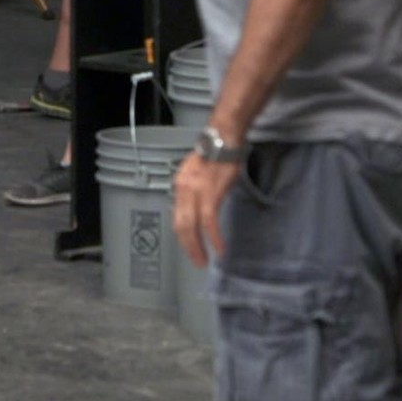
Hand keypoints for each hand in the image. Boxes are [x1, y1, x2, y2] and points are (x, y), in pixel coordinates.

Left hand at [172, 152, 239, 266]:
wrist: (224, 139)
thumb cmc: (216, 154)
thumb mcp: (198, 173)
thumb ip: (195, 191)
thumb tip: (197, 208)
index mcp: (180, 185)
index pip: (177, 217)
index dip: (183, 236)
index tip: (190, 248)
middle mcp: (183, 189)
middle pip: (180, 225)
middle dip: (188, 247)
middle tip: (197, 261)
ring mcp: (196, 192)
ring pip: (192, 226)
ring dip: (198, 247)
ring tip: (205, 260)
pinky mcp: (211, 194)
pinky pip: (209, 222)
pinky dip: (214, 238)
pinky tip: (219, 248)